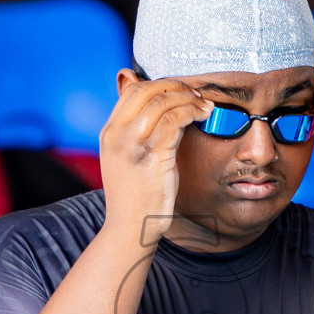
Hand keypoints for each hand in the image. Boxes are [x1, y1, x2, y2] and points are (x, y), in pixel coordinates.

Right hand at [99, 77, 213, 241]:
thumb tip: (159, 110)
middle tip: (196, 94)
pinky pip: (174, 121)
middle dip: (176, 86)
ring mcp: (132, 145)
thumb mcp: (127, 159)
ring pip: (161, 102)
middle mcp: (117, 135)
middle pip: (146, 90)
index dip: (160, 84)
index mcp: (109, 133)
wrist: (129, 228)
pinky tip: (202, 116)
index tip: (180, 92)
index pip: (131, 90)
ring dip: (188, 98)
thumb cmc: (134, 196)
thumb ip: (137, 133)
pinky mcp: (152, 157)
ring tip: (204, 106)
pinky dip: (191, 112)